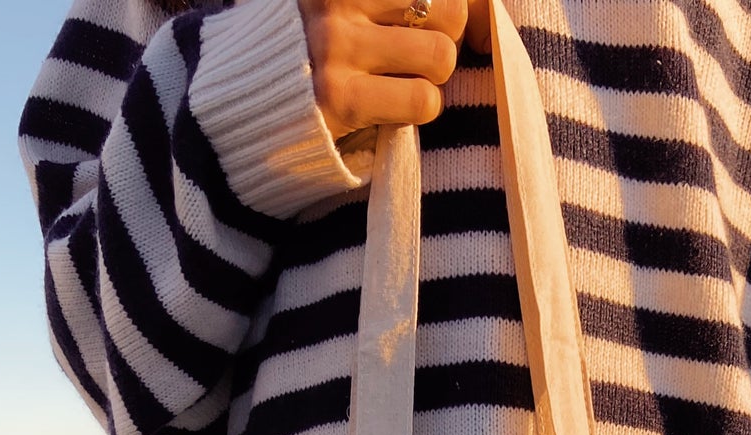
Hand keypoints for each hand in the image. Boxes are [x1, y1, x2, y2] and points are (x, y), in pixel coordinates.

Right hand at [298, 0, 492, 136]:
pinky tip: (392, 104)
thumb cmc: (331, 41)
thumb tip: (488, 18)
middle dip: (446, 38)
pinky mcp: (341, 96)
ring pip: (441, 56)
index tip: (447, 22)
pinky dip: (420, 108)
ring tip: (402, 77)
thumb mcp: (364, 4)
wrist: (261, 92)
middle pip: (451, 10)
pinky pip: (423, 100)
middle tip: (417, 52)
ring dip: (432, 77)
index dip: (462, 7)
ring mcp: (337, 43)